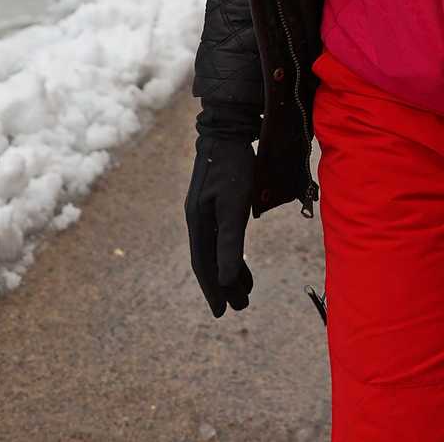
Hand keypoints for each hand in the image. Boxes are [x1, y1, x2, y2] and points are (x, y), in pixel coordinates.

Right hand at [184, 134, 255, 316]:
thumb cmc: (232, 167)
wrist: (228, 131)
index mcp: (197, 222)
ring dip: (231, 271)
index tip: (221, 312)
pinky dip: (233, 252)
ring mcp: (206, 210)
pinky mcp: (217, 202)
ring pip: (218, 249)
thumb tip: (227, 279)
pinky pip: (223, 236)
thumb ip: (231, 242)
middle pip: (210, 260)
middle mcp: (198, 219)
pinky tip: (242, 261)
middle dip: (224, 285)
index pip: (204, 264)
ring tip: (245, 292)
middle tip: (239, 307)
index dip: (213, 289)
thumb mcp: (234, 206)